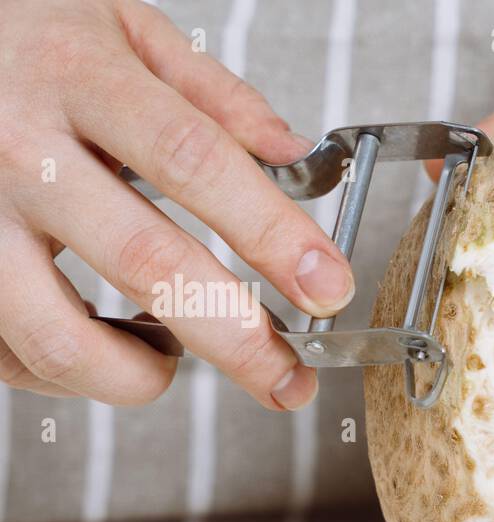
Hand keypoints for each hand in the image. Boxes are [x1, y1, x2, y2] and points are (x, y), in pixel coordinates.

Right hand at [0, 0, 355, 408]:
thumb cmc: (20, 33)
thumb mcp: (119, 26)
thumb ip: (214, 95)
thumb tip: (298, 158)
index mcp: (78, 78)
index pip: (195, 162)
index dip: (271, 234)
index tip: (328, 287)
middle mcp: (20, 151)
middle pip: (147, 264)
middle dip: (236, 339)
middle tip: (288, 379)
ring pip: (60, 337)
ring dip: (139, 374)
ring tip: (174, 358)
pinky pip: (13, 355)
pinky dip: (73, 372)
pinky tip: (106, 344)